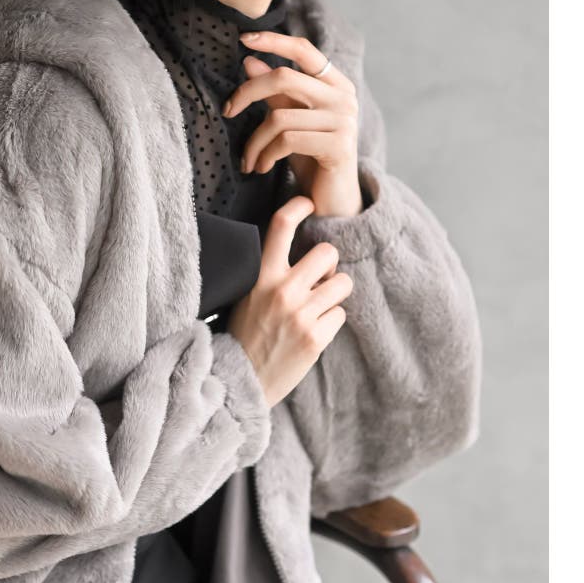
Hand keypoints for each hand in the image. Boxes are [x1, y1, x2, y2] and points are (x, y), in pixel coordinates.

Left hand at [222, 30, 363, 217]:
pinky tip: (260, 168)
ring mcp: (344, 120)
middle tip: (227, 112)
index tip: (243, 39)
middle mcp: (343, 97)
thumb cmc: (311, 159)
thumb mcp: (290, 122)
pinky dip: (265, 155)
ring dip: (254, 142)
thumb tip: (250, 60)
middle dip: (247, 94)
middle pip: (283, 78)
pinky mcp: (338, 145)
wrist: (333, 202)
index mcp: (335, 84)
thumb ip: (276, 93)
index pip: (304, 50)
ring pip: (279, 116)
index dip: (273, 41)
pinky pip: (286, 140)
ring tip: (249, 161)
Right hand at [226, 195, 352, 409]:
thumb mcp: (247, 295)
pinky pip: (340, 314)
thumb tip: (302, 254)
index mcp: (261, 276)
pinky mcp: (316, 337)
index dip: (298, 206)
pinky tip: (312, 332)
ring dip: (334, 295)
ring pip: (343, 284)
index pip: (280, 226)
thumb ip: (271, 273)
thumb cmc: (245, 334)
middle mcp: (282, 290)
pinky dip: (330, 322)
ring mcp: (301, 314)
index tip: (307, 203)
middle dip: (329, 265)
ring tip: (317, 308)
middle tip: (319, 279)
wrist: (240, 379)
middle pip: (328, 252)